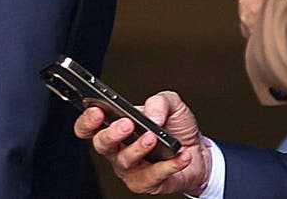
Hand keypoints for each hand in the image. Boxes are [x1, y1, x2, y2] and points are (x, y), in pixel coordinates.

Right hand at [73, 90, 208, 194]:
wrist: (199, 152)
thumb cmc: (176, 128)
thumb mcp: (170, 104)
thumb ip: (159, 102)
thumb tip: (151, 117)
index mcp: (114, 127)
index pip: (88, 127)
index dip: (87, 121)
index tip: (97, 111)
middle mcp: (117, 149)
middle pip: (101, 144)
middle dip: (112, 134)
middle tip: (127, 124)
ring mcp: (130, 168)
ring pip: (124, 161)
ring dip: (138, 148)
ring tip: (153, 137)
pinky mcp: (147, 183)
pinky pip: (153, 176)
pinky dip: (168, 165)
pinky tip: (180, 155)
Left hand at [235, 0, 286, 37]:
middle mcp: (244, 1)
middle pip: (249, 1)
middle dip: (259, 2)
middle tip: (275, 3)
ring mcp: (247, 19)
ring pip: (252, 18)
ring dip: (261, 18)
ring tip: (278, 19)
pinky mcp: (253, 35)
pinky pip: (256, 34)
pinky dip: (264, 33)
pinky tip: (275, 32)